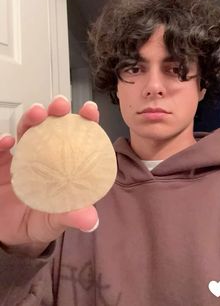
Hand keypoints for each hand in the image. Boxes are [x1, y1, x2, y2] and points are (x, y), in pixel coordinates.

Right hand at [0, 96, 98, 253]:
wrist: (8, 232)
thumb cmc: (37, 221)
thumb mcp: (55, 221)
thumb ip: (70, 217)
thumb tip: (91, 220)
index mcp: (62, 164)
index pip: (76, 138)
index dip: (84, 122)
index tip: (90, 111)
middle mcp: (43, 155)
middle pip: (51, 126)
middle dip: (56, 111)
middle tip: (60, 105)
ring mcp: (21, 157)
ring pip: (26, 131)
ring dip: (31, 119)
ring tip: (37, 113)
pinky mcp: (0, 163)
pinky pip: (0, 150)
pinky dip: (2, 142)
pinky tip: (6, 141)